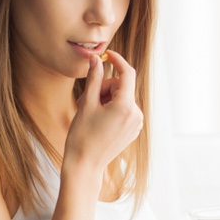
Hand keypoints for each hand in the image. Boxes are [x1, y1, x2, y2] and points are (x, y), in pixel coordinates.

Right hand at [64, 51, 142, 171]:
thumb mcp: (86, 103)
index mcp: (125, 106)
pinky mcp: (133, 130)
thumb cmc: (82, 135)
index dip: (117, 61)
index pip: (127, 73)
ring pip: (122, 98)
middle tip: (87, 101)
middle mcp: (136, 114)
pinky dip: (113, 109)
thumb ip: (94, 78)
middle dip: (104, 88)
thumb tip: (96, 59)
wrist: (85, 165)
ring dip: (107, 99)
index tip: (107, 54)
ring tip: (93, 114)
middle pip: (121, 87)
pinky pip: (124, 110)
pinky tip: (100, 121)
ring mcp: (137, 123)